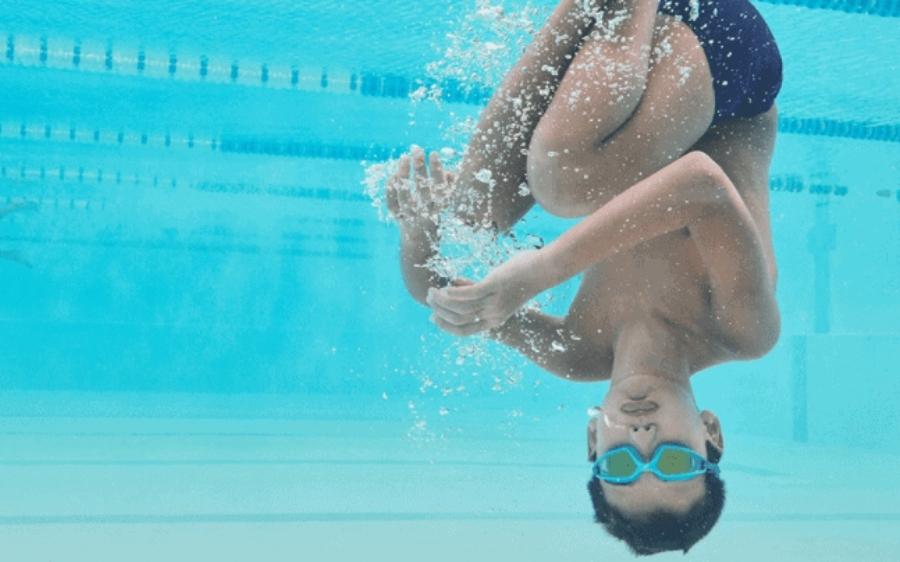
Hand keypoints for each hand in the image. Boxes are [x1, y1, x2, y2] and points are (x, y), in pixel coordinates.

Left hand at [385, 147, 454, 235]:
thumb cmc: (435, 212)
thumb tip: (448, 173)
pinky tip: (393, 175)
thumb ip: (450, 186)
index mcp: (440, 207)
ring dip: (403, 175)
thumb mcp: (447, 201)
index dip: (436, 169)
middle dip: (420, 167)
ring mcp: (410, 216)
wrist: (421, 241)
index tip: (434, 153)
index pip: (440, 186)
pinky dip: (391, 189)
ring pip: (404, 196)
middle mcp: (425, 213)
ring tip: (404, 157)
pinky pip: (392, 203)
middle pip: (421, 188)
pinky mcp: (398, 217)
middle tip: (418, 150)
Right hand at [427, 249, 547, 335]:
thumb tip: (456, 283)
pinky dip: (452, 293)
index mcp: (495, 319)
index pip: (465, 330)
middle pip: (458, 319)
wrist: (543, 270)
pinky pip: (467, 295)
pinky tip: (444, 287)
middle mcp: (493, 314)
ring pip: (460, 308)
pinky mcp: (493, 287)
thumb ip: (477, 289)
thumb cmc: (522, 276)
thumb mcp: (498, 289)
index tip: (434, 317)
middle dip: (440, 311)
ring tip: (431, 291)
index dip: (447, 326)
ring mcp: (493, 301)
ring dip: (442, 301)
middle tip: (428, 299)